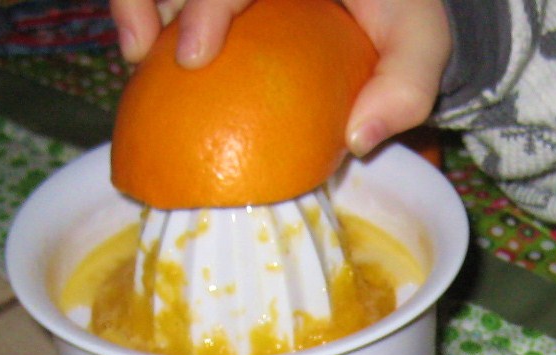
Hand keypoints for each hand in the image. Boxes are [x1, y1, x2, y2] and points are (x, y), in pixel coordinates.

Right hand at [110, 0, 450, 156]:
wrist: (389, 1)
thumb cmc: (401, 20)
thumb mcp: (420, 45)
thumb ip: (407, 86)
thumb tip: (358, 140)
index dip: (204, 2)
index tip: (191, 56)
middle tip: (144, 59)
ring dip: (135, 3)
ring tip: (136, 58)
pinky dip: (138, 10)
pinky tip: (140, 54)